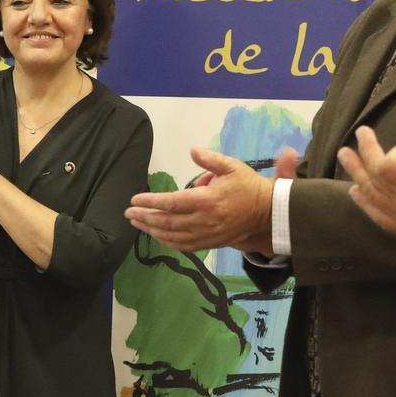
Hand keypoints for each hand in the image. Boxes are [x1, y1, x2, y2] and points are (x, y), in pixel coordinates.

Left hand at [125, 147, 277, 253]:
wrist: (267, 212)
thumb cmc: (247, 186)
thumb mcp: (231, 166)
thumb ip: (210, 160)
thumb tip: (192, 150)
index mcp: (207, 200)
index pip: (172, 202)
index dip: (151, 202)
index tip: (134, 200)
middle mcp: (204, 220)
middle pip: (167, 222)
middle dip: (144, 217)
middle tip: (128, 213)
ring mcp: (206, 234)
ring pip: (172, 236)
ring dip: (152, 230)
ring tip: (137, 224)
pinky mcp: (209, 243)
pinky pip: (183, 246)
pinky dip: (167, 242)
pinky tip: (156, 236)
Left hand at [337, 129, 395, 260]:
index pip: (390, 162)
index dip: (393, 151)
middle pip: (375, 175)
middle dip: (364, 153)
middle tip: (358, 135)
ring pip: (371, 194)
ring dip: (356, 173)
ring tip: (344, 156)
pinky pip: (376, 215)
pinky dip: (363, 202)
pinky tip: (355, 191)